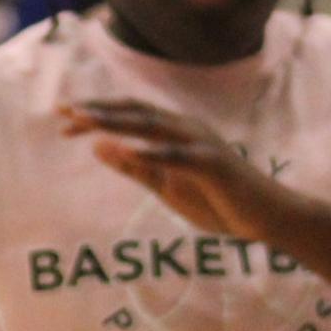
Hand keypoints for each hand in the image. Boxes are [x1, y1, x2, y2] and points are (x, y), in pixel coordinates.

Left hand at [58, 99, 301, 241]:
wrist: (268, 219)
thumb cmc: (218, 201)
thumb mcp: (166, 186)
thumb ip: (134, 167)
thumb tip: (97, 147)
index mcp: (173, 132)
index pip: (128, 116)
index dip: (95, 114)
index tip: (62, 119)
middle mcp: (186, 129)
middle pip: (135, 113)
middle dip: (98, 111)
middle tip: (63, 110)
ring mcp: (201, 144)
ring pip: (153, 126)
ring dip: (118, 122)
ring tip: (87, 121)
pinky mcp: (215, 164)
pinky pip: (180, 155)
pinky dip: (154, 151)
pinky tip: (128, 148)